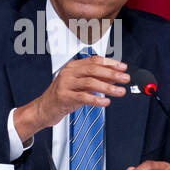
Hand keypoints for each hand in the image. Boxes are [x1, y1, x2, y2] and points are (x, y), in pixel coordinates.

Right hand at [13, 56, 128, 142]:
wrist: (43, 109)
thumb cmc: (62, 97)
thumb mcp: (80, 86)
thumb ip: (96, 80)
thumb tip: (115, 77)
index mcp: (73, 67)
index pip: (94, 60)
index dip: (110, 63)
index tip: (123, 67)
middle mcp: (69, 73)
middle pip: (94, 69)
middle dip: (112, 73)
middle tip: (125, 78)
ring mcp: (65, 84)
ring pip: (90, 82)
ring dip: (108, 87)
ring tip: (120, 91)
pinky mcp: (63, 97)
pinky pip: (83, 97)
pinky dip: (96, 100)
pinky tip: (106, 102)